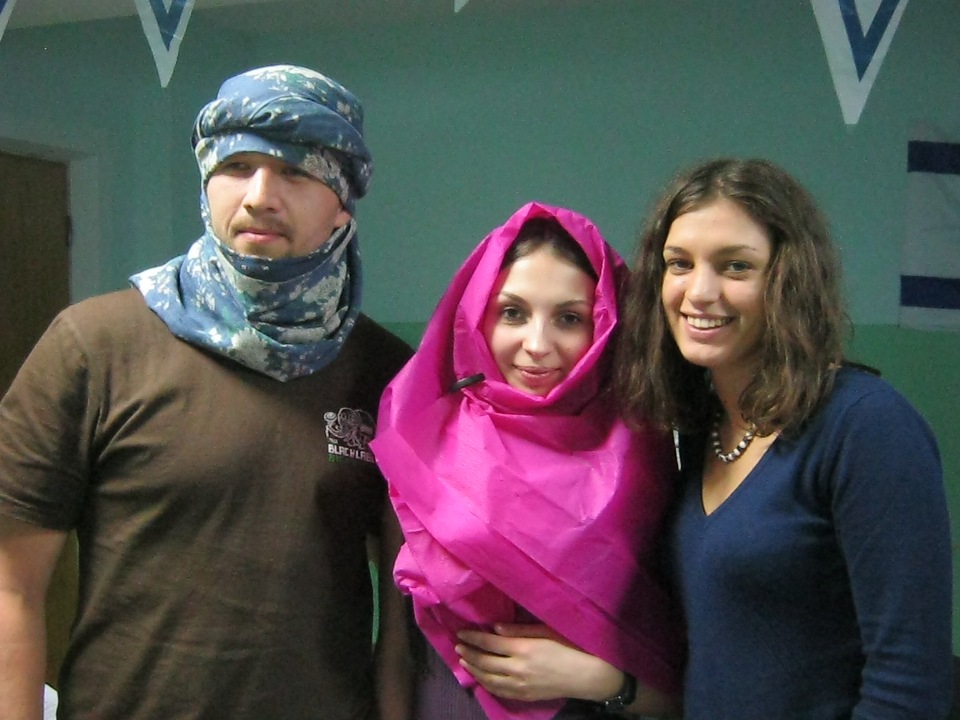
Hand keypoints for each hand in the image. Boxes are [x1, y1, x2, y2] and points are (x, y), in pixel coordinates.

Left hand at [455, 623, 622, 702]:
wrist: (587, 675)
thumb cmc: (570, 646)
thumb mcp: (546, 631)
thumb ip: (519, 629)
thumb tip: (495, 627)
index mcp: (523, 648)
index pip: (490, 642)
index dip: (473, 637)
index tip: (461, 633)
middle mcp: (518, 668)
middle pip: (485, 662)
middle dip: (469, 653)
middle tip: (458, 646)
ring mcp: (521, 684)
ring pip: (489, 679)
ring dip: (474, 670)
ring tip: (464, 661)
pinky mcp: (525, 695)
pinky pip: (500, 691)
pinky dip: (487, 684)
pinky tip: (482, 679)